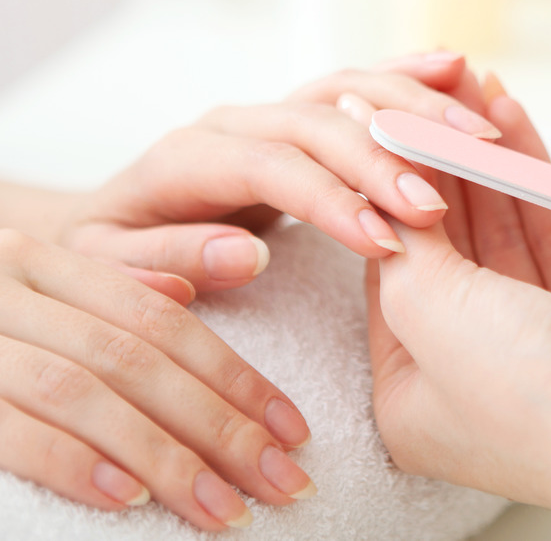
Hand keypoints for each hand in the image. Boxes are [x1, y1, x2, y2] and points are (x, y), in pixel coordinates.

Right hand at [0, 230, 312, 529]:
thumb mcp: (32, 293)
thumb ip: (105, 292)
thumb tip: (182, 293)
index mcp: (49, 264)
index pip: (168, 321)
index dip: (238, 378)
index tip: (294, 432)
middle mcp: (11, 287)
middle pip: (142, 358)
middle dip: (224, 427)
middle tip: (286, 485)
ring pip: (88, 390)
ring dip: (168, 457)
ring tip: (228, 512)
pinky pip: (10, 423)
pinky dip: (72, 461)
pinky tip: (127, 501)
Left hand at [51, 52, 497, 292]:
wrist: (109, 218)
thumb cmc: (112, 251)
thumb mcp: (111, 270)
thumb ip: (165, 264)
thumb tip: (242, 255)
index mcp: (189, 159)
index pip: (271, 168)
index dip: (330, 200)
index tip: (384, 241)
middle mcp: (236, 123)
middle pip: (320, 121)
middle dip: (385, 159)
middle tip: (439, 204)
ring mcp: (270, 113)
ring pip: (348, 90)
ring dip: (415, 107)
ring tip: (477, 133)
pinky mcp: (297, 118)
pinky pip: (358, 88)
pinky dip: (407, 75)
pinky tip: (453, 72)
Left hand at [363, 80, 550, 538]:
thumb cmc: (534, 399)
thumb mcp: (435, 313)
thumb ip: (406, 240)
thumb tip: (386, 182)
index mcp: (409, 395)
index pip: (387, 276)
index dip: (388, 195)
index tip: (387, 126)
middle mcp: (467, 376)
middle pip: (447, 253)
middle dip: (443, 169)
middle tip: (440, 98)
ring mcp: (534, 354)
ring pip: (503, 241)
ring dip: (491, 167)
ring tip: (480, 93)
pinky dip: (538, 189)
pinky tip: (519, 132)